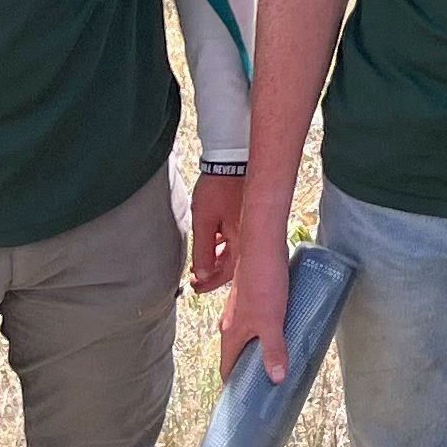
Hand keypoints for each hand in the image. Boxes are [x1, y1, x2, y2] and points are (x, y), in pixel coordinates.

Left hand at [187, 169, 243, 293]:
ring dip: (218, 258)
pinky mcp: (248, 216)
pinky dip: (224, 245)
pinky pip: (237, 238)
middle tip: (197, 277)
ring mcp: (250, 226)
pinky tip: (214, 240)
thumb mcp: (204, 221)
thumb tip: (202, 274)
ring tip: (202, 260)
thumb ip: (203, 251)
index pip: (227, 274)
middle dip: (213, 273)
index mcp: (242, 241)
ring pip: (234, 252)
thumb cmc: (218, 187)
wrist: (231, 160)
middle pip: (233, 265)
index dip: (209, 283)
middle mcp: (250, 236)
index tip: (196, 286)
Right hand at [219, 240, 292, 382]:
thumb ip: (274, 350)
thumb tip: (276, 379)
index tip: (245, 401)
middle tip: (267, 385)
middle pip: (236, 354)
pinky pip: (257, 323)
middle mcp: (231, 323)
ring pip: (247, 337)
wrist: (263, 247)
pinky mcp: (253, 297)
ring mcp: (241, 310)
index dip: (234, 385)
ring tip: (278, 362)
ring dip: (258, 351)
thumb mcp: (271, 322)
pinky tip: (284, 333)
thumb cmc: (264, 284)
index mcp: (230, 333)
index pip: (226, 367)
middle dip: (248, 370)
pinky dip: (266, 334)